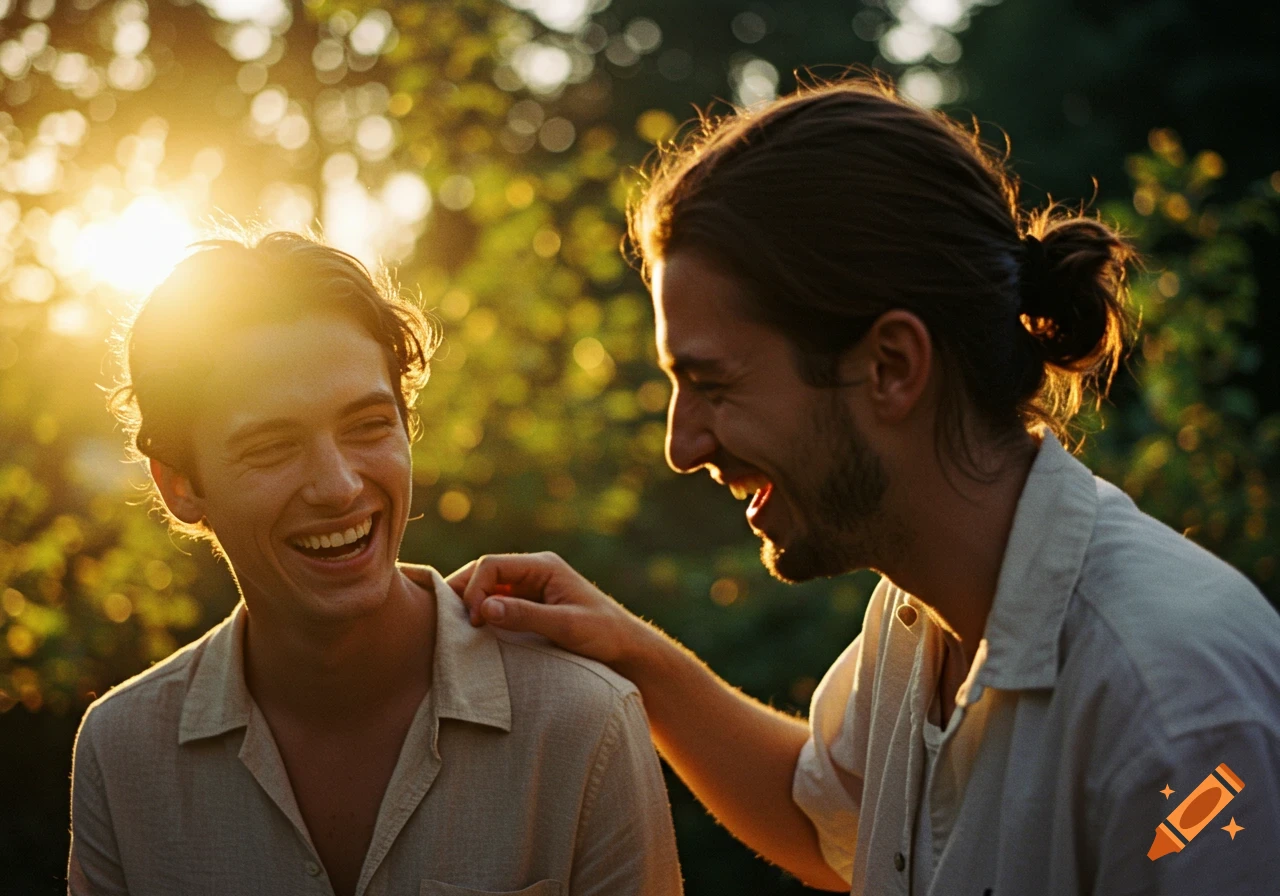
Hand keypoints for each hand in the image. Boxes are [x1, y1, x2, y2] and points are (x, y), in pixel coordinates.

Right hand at [417, 552, 647, 667]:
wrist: (626, 648)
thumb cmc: (603, 634)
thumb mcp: (566, 626)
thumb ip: (526, 616)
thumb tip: (483, 609)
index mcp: (544, 565)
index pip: (492, 565)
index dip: (473, 589)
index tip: (472, 621)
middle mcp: (534, 570)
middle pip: (485, 572)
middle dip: (464, 593)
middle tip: (452, 623)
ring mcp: (531, 586)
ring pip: (487, 587)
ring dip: (471, 604)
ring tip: (459, 629)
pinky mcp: (530, 604)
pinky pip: (497, 603)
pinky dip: (482, 614)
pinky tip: (475, 633)